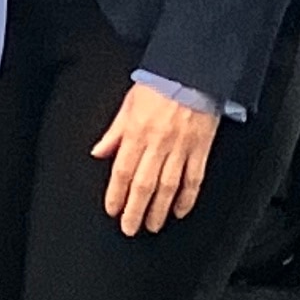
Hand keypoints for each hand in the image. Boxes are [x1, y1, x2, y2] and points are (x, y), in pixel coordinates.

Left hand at [90, 86, 219, 236]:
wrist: (193, 70)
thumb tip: (99, 152)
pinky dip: (187, 198)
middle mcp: (158, 143)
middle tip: (130, 228)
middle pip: (144, 185)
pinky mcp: (201, 148)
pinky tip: (180, 210)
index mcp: (137, 132)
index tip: (112, 210)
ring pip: (168, 187)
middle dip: (135, 210)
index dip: (116, 194)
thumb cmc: (160, 83)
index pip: (122, 171)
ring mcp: (181, 148)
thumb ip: (114, 131)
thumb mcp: (129, 103)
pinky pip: (193, 179)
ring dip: (159, 210)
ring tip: (152, 225)